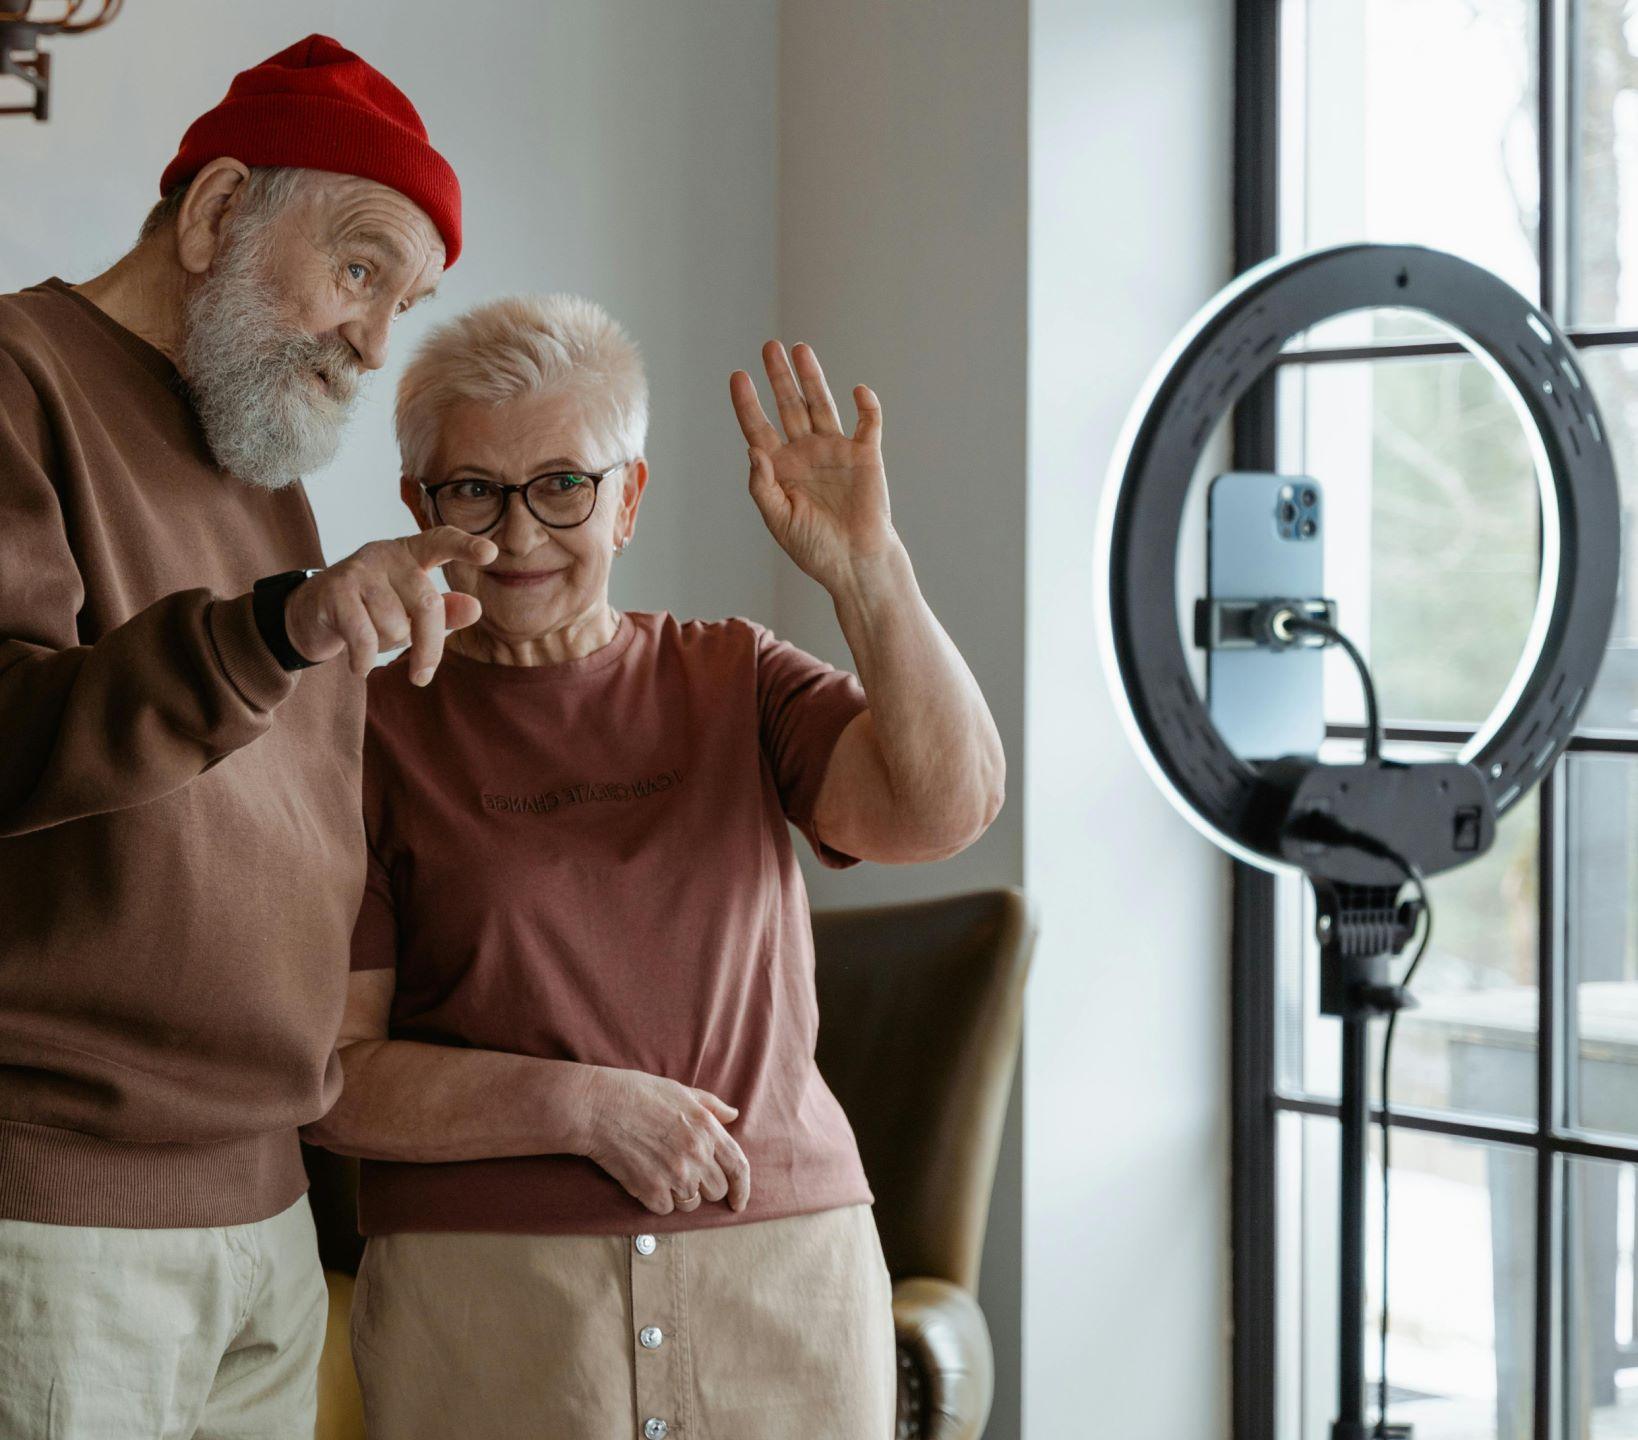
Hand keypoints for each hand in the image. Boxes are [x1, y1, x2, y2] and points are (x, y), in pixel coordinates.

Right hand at [283, 527, 497, 685]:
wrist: (311, 615)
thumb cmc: (372, 611)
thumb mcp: (410, 612)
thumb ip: (444, 611)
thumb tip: (476, 608)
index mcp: (411, 553)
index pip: (441, 541)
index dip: (466, 546)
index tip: (491, 554)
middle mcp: (386, 553)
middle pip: (427, 604)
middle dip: (429, 647)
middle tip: (422, 676)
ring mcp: (359, 569)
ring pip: (394, 624)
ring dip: (385, 646)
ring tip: (369, 640)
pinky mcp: (334, 591)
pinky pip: (364, 636)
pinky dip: (364, 660)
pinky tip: (359, 667)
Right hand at [579, 1067, 750, 1215]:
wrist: (598, 1107)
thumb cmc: (638, 1094)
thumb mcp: (681, 1091)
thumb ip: (711, 1106)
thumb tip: (733, 1115)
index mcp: (707, 1129)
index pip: (739, 1167)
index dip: (742, 1189)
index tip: (738, 1203)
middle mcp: (696, 1154)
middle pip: (715, 1190)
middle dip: (703, 1186)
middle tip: (682, 1172)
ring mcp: (674, 1175)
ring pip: (690, 1203)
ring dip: (680, 1195)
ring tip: (660, 1171)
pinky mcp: (650, 1190)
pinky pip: (664, 1209)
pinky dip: (657, 1200)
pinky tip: (645, 1178)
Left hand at [729, 341, 897, 588]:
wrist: (855, 563)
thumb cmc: (814, 547)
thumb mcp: (778, 519)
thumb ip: (763, 485)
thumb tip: (753, 449)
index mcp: (781, 467)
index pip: (759, 427)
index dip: (747, 402)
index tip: (738, 376)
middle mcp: (806, 452)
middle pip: (789, 406)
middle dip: (779, 377)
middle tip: (769, 346)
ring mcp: (835, 451)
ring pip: (821, 404)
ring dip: (812, 378)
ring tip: (801, 349)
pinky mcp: (865, 456)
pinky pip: (866, 424)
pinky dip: (865, 406)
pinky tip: (857, 391)